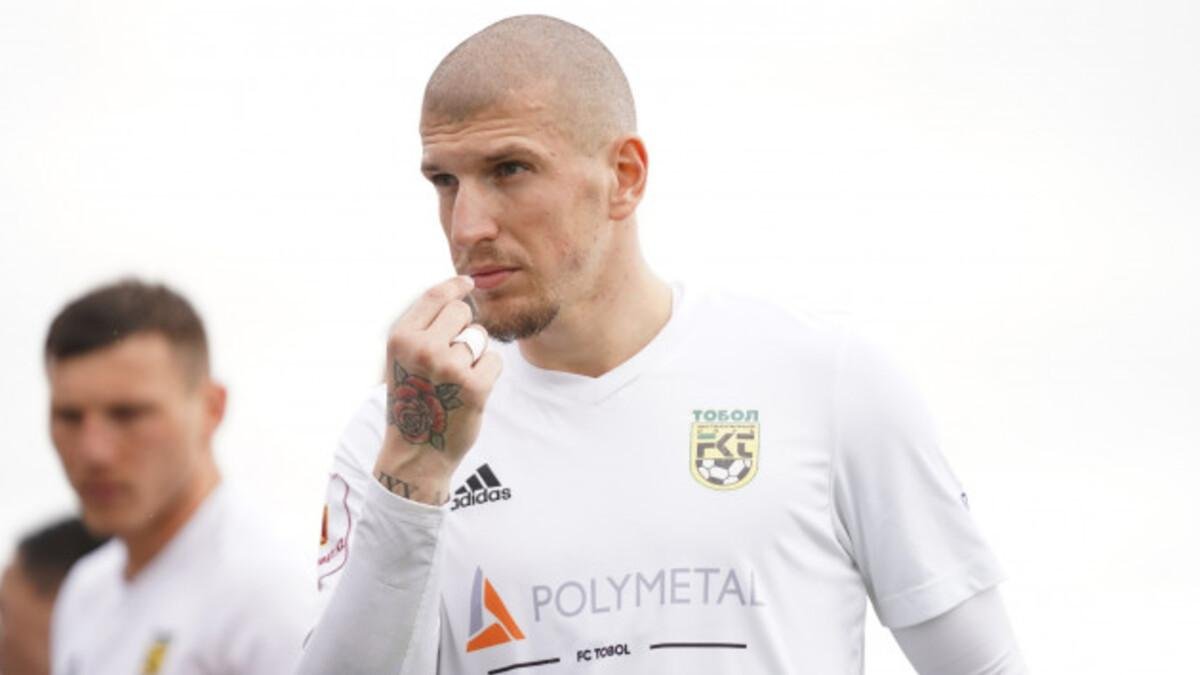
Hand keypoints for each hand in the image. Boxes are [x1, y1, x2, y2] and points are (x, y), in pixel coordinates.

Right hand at [373, 276, 501, 504]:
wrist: (417, 452)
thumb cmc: (413, 401)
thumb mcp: (403, 359)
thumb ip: (423, 327)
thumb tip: (456, 291)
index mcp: (400, 339)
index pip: (435, 297)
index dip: (454, 286)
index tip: (467, 282)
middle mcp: (423, 349)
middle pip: (463, 313)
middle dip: (464, 329)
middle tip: (451, 359)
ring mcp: (449, 367)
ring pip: (479, 338)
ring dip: (474, 355)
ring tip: (455, 380)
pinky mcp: (474, 386)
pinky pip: (494, 360)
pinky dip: (487, 374)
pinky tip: (469, 392)